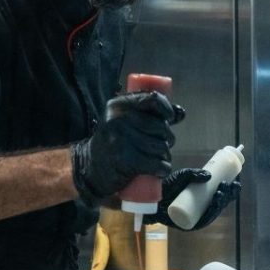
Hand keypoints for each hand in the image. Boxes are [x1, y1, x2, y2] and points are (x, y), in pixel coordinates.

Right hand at [71, 91, 184, 207]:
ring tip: (158, 158)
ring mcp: (121, 140)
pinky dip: (163, 168)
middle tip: (162, 145)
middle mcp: (118, 119)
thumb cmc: (112, 140)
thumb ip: (148, 113)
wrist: (89, 166)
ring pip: (160, 146)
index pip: (153, 99)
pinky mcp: (125, 160)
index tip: (169, 118)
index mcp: (119, 105)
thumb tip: (181, 112)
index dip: (167, 109)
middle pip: (160, 126)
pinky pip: (156, 163)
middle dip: (168, 138)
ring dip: (165, 155)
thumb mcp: (123, 120)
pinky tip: (161, 170)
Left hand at [150, 168, 240, 230]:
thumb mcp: (182, 176)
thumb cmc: (167, 187)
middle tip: (228, 185)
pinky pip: (203, 221)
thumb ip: (193, 174)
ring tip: (221, 193)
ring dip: (221, 203)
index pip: (221, 193)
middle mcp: (202, 207)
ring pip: (214, 212)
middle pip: (220, 203)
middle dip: (228, 195)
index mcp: (204, 196)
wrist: (150, 199)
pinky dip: (210, 214)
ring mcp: (197, 217)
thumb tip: (208, 175)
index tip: (235, 181)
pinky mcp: (190, 225)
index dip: (230, 189)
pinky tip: (214, 205)